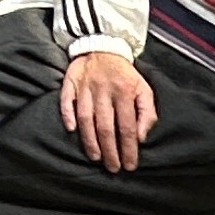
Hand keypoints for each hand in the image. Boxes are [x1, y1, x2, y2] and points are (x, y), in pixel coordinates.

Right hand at [57, 48, 157, 174]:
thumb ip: (147, 112)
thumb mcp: (144, 88)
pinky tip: (71, 130)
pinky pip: (66, 101)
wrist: (104, 46)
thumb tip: (142, 137)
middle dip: (110, 151)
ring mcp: (85, 87)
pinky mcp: (71, 82)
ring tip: (96, 157)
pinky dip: (67, 115)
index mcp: (125, 91)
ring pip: (86, 118)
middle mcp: (104, 90)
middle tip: (113, 168)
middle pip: (106, 127)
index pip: (127, 126)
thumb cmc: (125, 74)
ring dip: (90, 140)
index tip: (130, 165)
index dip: (128, 148)